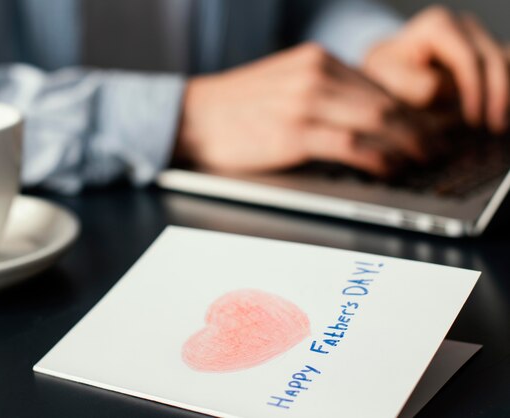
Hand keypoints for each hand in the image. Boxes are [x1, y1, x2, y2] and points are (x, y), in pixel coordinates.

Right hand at [175, 44, 432, 175]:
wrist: (191, 118)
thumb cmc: (234, 109)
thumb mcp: (283, 85)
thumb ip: (321, 93)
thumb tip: (360, 118)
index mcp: (314, 60)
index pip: (377, 83)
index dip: (407, 108)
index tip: (421, 126)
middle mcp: (315, 74)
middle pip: (384, 100)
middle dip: (416, 127)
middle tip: (433, 147)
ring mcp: (305, 101)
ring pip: (376, 120)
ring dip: (406, 143)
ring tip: (422, 159)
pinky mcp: (294, 132)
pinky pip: (351, 143)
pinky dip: (378, 157)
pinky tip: (390, 168)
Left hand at [364, 6, 508, 132]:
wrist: (384, 67)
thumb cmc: (383, 74)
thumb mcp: (389, 79)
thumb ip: (417, 85)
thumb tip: (447, 92)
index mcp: (438, 25)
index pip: (467, 59)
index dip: (475, 90)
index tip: (473, 121)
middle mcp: (462, 24)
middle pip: (492, 60)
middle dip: (496, 95)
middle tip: (494, 128)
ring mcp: (475, 35)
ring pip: (501, 64)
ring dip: (503, 94)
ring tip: (499, 125)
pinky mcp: (482, 50)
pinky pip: (500, 69)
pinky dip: (500, 91)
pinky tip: (498, 115)